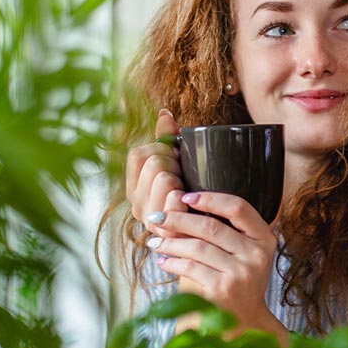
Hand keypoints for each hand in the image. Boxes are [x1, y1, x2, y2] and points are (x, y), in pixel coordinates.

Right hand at [125, 109, 185, 236]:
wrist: (212, 234)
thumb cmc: (193, 197)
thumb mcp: (178, 166)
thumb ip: (167, 140)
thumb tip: (165, 113)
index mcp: (135, 186)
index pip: (139, 154)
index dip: (162, 150)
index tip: (177, 159)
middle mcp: (137, 204)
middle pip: (154, 163)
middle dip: (175, 165)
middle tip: (185, 179)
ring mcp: (150, 220)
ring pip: (164, 178)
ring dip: (182, 182)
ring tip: (188, 194)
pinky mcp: (167, 233)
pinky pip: (175, 200)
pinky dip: (187, 199)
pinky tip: (191, 207)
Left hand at [147, 191, 283, 336]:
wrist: (242, 323)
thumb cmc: (235, 282)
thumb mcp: (237, 253)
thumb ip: (218, 229)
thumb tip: (175, 203)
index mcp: (265, 239)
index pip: (238, 208)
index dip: (210, 198)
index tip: (185, 197)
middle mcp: (257, 255)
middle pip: (212, 226)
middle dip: (179, 219)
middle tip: (157, 218)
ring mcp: (242, 272)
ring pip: (198, 246)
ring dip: (170, 242)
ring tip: (155, 243)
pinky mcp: (224, 289)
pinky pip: (191, 267)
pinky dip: (172, 262)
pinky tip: (162, 261)